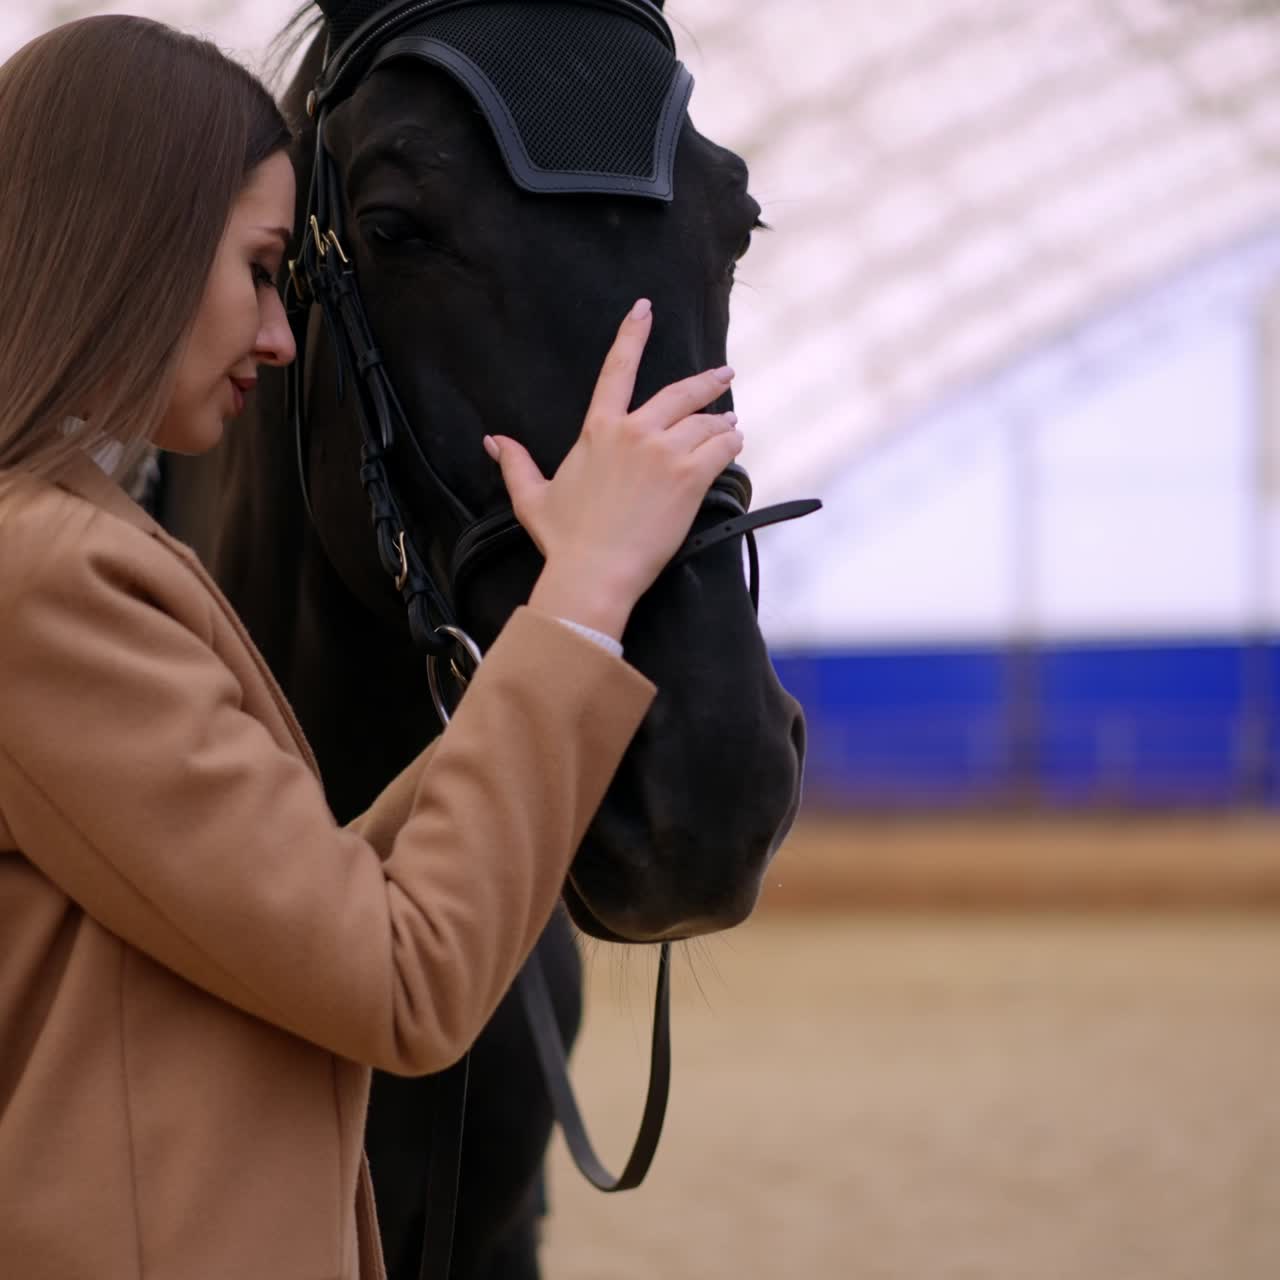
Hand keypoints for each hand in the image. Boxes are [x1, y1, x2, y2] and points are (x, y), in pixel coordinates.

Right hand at [484, 299, 742, 640]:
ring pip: (706, 423)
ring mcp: (664, 453)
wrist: (594, 571)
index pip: (617, 369)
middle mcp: (634, 433)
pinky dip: (731, 445)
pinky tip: (734, 446)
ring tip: (731, 427)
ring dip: (721, 423)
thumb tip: (493, 441)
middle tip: (724, 375)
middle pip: (680, 393)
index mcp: (598, 430)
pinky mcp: (688, 477)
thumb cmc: (565, 539)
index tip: (645, 310)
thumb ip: (516, 463)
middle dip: (707, 381)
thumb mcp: (532, 497)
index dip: (632, 334)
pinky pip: (721, 449)